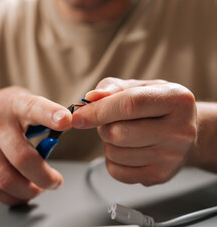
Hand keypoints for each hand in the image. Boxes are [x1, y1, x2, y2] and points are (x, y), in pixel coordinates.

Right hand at [0, 86, 71, 204]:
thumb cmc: (1, 109)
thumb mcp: (21, 99)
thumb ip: (43, 112)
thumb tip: (69, 126)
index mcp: (14, 104)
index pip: (33, 108)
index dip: (50, 114)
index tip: (66, 121)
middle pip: (22, 157)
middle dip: (44, 177)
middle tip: (56, 181)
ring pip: (7, 178)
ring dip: (29, 190)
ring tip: (39, 188)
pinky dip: (12, 197)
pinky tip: (22, 193)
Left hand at [73, 77, 196, 185]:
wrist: (185, 133)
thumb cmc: (157, 106)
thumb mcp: (138, 87)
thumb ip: (112, 87)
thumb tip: (90, 98)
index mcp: (176, 99)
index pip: (129, 105)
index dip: (98, 111)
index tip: (77, 116)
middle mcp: (180, 130)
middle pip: (118, 133)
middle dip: (103, 127)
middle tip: (112, 121)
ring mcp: (171, 157)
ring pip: (114, 153)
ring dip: (108, 143)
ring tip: (125, 134)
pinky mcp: (160, 176)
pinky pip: (117, 172)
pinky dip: (112, 160)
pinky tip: (127, 150)